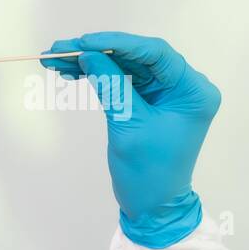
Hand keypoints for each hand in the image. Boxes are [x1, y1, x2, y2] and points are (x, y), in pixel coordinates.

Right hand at [42, 31, 220, 247]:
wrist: (152, 208)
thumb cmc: (149, 172)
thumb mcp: (129, 126)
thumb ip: (111, 86)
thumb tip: (87, 53)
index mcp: (193, 91)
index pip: (156, 53)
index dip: (118, 43)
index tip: (84, 42)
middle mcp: (183, 86)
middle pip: (137, 57)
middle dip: (97, 51)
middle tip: (59, 48)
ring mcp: (165, 93)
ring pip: (125, 66)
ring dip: (91, 62)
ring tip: (56, 59)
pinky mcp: (148, 101)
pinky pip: (121, 80)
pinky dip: (97, 76)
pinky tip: (70, 72)